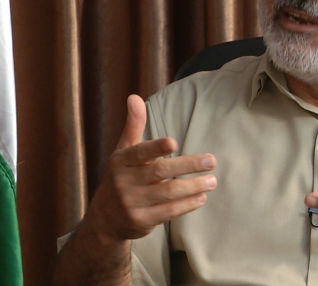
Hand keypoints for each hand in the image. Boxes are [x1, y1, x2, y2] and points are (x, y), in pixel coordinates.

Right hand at [86, 94, 217, 243]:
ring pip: (168, 193)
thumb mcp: (123, 151)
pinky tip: (201, 197)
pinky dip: (187, 205)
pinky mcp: (141, 221)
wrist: (105, 218)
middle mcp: (124, 182)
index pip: (139, 152)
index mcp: (120, 161)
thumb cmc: (121, 176)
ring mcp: (131, 203)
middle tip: (211, 161)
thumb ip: (133, 125)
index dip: (155, 148)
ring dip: (193, 186)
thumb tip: (134, 97)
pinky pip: (168, 212)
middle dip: (187, 166)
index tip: (174, 142)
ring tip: (212, 180)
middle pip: (160, 172)